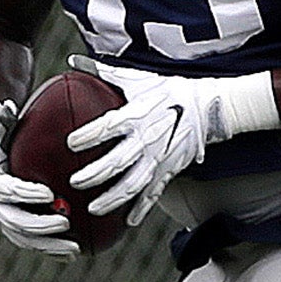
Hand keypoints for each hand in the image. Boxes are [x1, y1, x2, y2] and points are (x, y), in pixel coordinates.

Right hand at [0, 90, 79, 258]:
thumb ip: (2, 123)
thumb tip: (8, 106)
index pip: (6, 189)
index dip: (25, 193)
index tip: (48, 193)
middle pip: (14, 220)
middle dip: (40, 224)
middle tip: (66, 221)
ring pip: (22, 238)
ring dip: (47, 245)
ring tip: (74, 247)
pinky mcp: (8, 229)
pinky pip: (27, 244)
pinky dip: (47, 250)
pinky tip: (71, 253)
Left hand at [65, 55, 276, 226]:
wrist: (209, 106)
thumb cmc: (169, 90)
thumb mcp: (137, 78)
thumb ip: (103, 71)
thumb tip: (74, 60)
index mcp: (136, 115)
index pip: (108, 127)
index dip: (88, 135)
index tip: (70, 143)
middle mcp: (146, 139)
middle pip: (117, 161)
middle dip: (95, 174)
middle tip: (75, 181)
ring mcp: (159, 158)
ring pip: (133, 184)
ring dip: (112, 198)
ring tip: (93, 207)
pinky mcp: (170, 170)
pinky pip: (154, 194)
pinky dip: (141, 209)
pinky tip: (127, 221)